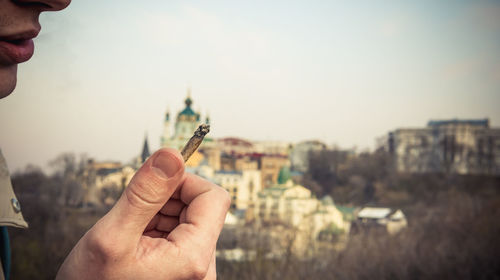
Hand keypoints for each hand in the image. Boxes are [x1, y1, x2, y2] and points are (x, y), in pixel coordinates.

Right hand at [56, 148, 229, 279]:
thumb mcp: (112, 236)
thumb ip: (145, 193)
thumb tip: (171, 156)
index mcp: (193, 258)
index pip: (213, 197)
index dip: (184, 182)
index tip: (156, 183)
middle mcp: (200, 267)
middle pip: (201, 207)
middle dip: (166, 201)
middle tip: (135, 216)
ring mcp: (192, 269)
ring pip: (188, 219)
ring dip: (160, 215)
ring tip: (133, 233)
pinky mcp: (182, 270)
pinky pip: (179, 234)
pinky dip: (157, 229)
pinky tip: (136, 242)